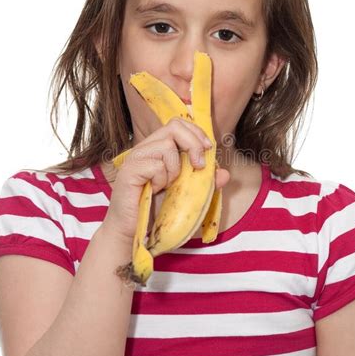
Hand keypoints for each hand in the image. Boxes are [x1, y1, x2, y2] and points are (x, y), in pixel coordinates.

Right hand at [101, 117, 229, 241]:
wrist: (133, 231)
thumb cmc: (156, 210)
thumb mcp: (187, 193)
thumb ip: (205, 182)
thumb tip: (225, 173)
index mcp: (158, 148)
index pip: (178, 124)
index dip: (196, 132)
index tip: (208, 150)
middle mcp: (145, 148)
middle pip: (174, 126)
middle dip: (193, 144)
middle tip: (199, 166)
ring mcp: (135, 157)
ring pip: (166, 145)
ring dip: (175, 168)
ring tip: (167, 185)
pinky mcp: (129, 170)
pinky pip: (156, 165)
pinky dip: (162, 180)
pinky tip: (155, 190)